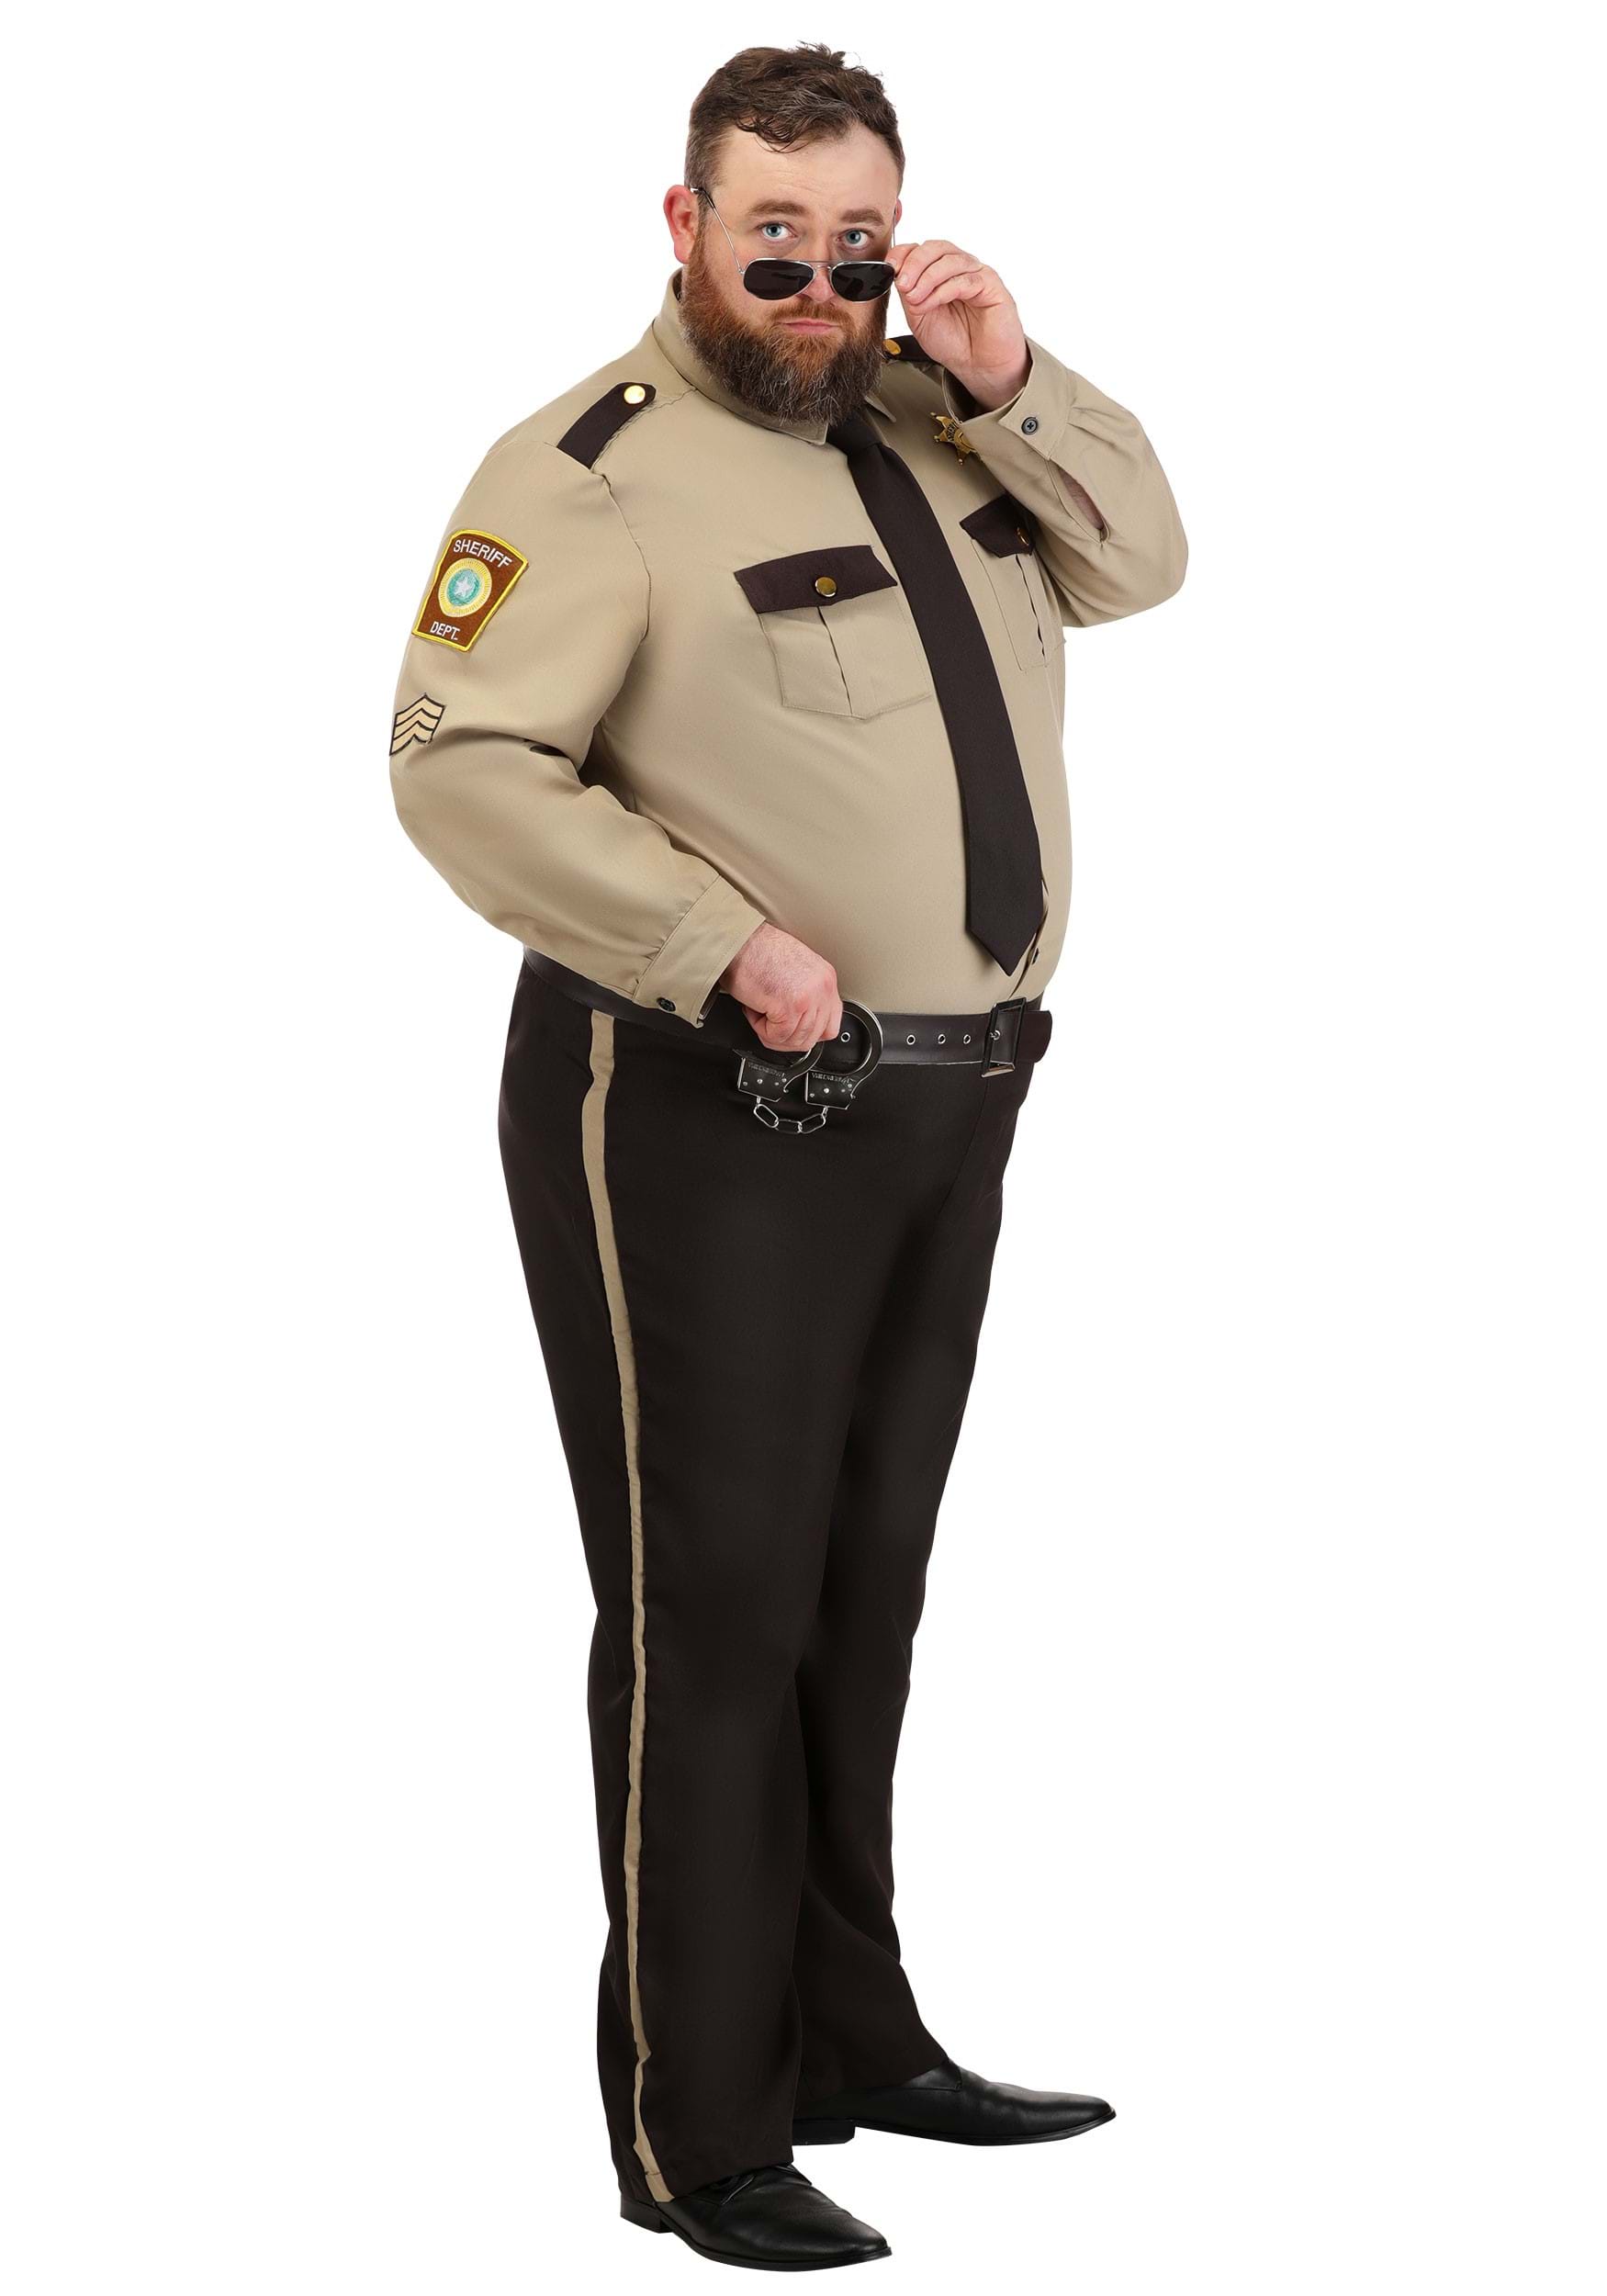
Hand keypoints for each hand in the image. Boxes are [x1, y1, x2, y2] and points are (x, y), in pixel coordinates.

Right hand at [719, 923, 843, 1053]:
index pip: (831, 1025)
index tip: (793, 1031)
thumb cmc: (758, 951)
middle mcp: (822, 988)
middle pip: (813, 1037)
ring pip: (795, 1040)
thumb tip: (802, 1022)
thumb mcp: (796, 971)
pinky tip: (754, 1009)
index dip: (809, 1034)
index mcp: (826, 978)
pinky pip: (777, 1036)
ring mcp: (808, 998)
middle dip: (787, 1037)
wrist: (738, 941)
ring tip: (760, 1011)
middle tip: (769, 1023)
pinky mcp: (789, 1007)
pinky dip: (760, 1028)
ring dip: (771, 1032)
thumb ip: (806, 996)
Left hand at [889, 238, 1029, 410]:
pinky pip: (965, 279)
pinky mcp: (991, 285)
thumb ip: (908, 295)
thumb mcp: (919, 318)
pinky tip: (931, 304)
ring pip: (950, 259)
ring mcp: (976, 274)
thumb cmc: (954, 343)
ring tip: (915, 298)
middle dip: (914, 263)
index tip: (890, 268)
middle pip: (936, 248)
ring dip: (927, 277)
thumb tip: (896, 275)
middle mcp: (960, 269)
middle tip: (903, 284)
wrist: (979, 366)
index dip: (904, 254)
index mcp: (941, 273)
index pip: (922, 249)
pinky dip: (943, 290)